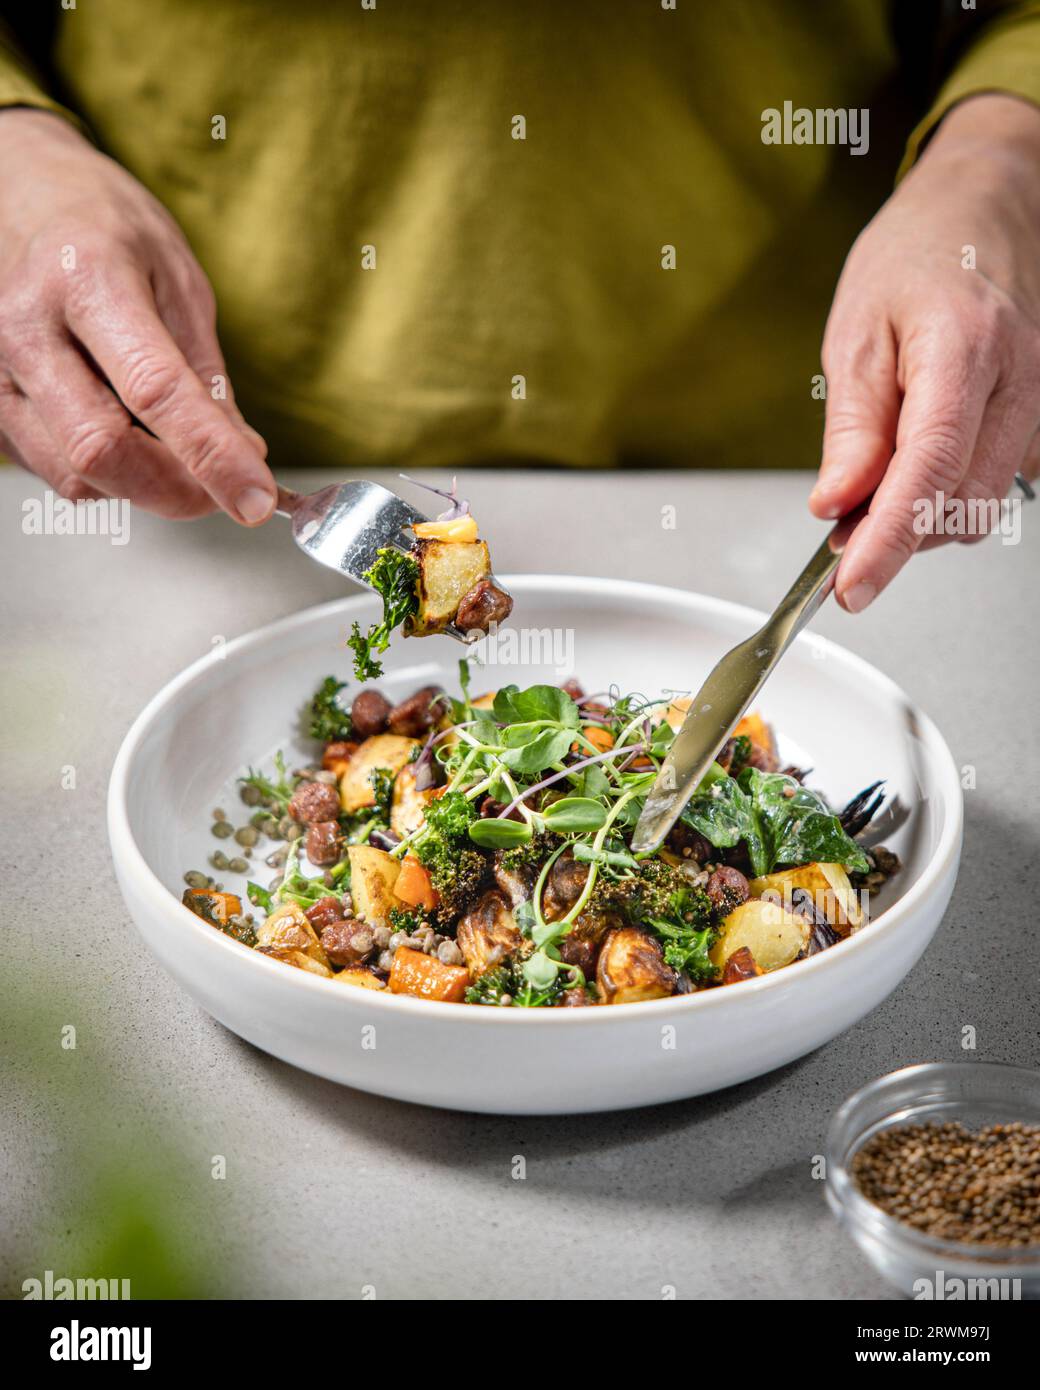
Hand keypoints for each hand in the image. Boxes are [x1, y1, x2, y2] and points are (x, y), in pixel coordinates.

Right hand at [0, 109, 274, 521]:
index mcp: (86, 278)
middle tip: (224, 490)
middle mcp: (25, 325)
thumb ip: (206, 374)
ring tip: (177, 456)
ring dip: (144, 487)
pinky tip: (128, 439)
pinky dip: (107, 477)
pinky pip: (55, 471)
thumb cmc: (102, 227)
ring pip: (75, 473)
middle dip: (177, 490)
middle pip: (101, 448)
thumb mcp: (178, 280)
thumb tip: (243, 455)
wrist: (19, 194)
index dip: (213, 457)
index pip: (155, 390)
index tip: (257, 498)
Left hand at [810, 94, 1039, 610]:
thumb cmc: (917, 255)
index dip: (888, 543)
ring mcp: (1039, 400)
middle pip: (961, 505)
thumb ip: (852, 429)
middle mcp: (1019, 381)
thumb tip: (837, 506)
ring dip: (921, 520)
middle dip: (897, 535)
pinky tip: (912, 471)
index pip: (928, 474)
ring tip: (872, 488)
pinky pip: (993, 484)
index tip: (852, 588)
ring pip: (980, 506)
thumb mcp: (855, 334)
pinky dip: (946, 497)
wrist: (982, 208)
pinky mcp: (1038, 416)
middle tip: (840, 527)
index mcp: (964, 352)